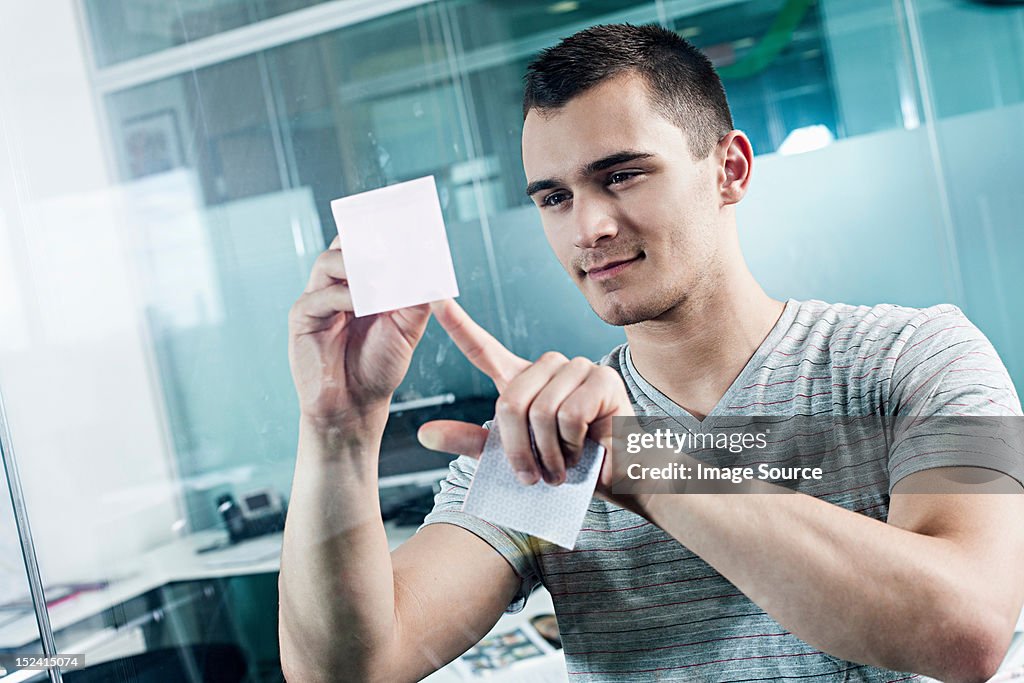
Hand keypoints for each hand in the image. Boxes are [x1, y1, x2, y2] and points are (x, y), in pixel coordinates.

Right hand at [288, 236, 431, 428]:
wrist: (356, 404)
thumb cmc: (379, 366)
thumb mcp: (407, 328)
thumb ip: (414, 297)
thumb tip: (425, 269)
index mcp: (364, 283)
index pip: (368, 245)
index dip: (383, 234)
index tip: (405, 226)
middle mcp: (340, 285)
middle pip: (344, 244)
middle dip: (366, 240)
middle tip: (390, 243)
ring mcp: (319, 299)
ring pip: (329, 262)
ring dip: (355, 264)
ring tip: (379, 276)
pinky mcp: (302, 318)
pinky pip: (320, 296)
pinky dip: (344, 295)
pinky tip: (362, 303)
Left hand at [417, 299, 634, 494]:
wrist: (614, 482)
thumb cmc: (565, 466)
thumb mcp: (510, 456)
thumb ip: (470, 441)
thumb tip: (424, 433)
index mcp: (522, 380)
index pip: (483, 347)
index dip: (457, 324)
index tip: (434, 296)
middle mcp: (549, 366)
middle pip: (510, 401)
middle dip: (519, 448)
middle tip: (537, 475)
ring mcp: (578, 368)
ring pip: (540, 412)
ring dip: (550, 453)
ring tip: (564, 465)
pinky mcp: (603, 380)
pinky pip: (568, 416)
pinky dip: (572, 445)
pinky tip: (586, 450)